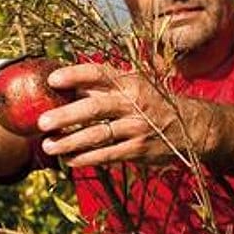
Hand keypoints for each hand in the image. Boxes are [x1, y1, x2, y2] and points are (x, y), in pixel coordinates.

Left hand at [36, 61, 180, 166]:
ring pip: (97, 135)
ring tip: (48, 146)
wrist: (192, 126)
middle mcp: (133, 103)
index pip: (99, 73)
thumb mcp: (134, 86)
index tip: (52, 79)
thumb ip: (103, 86)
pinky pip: (107, 155)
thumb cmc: (151, 103)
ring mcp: (136, 127)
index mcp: (129, 82)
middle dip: (65, 115)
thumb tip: (65, 84)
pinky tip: (69, 160)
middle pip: (94, 108)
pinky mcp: (138, 149)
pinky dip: (86, 158)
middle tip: (42, 122)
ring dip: (69, 142)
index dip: (75, 75)